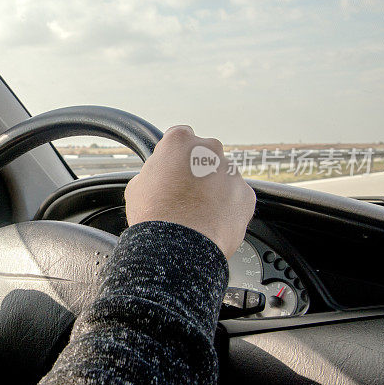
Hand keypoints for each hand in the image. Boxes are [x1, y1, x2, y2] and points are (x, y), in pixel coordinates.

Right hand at [124, 125, 254, 257]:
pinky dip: (227, 206)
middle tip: (183, 192)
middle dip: (197, 169)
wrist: (178, 248)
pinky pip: (236, 197)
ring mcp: (231, 172)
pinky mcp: (246, 195)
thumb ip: (154, 172)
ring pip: (222, 176)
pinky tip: (211, 220)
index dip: (173, 155)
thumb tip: (159, 176)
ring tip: (197, 212)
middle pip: (204, 154)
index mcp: (180, 141)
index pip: (179, 136)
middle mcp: (209, 150)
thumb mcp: (137, 186)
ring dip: (213, 189)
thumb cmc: (154, 216)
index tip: (171, 168)